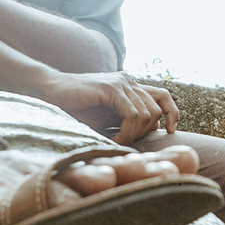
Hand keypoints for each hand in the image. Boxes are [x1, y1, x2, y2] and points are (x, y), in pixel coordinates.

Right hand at [43, 70, 179, 143]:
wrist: (52, 93)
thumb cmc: (77, 109)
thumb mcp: (108, 118)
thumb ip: (128, 121)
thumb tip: (152, 134)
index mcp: (132, 87)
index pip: (163, 97)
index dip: (172, 114)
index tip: (169, 132)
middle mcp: (130, 81)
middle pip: (157, 109)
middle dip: (145, 132)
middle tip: (125, 143)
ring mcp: (122, 82)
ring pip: (145, 114)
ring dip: (133, 135)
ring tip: (116, 142)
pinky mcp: (111, 88)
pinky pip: (131, 114)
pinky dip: (126, 133)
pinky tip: (113, 140)